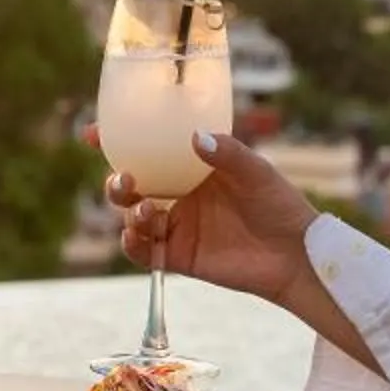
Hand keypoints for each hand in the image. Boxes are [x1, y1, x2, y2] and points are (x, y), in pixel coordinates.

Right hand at [101, 129, 316, 305]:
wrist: (295, 254)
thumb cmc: (279, 205)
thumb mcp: (256, 171)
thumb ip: (227, 153)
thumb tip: (195, 138)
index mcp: (192, 167)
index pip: (148, 151)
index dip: (117, 141)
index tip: (95, 133)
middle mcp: (179, 195)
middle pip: (131, 186)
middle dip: (116, 181)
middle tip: (125, 179)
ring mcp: (177, 226)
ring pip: (133, 217)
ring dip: (129, 212)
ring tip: (148, 209)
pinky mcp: (179, 257)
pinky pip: (144, 252)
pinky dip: (132, 244)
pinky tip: (134, 236)